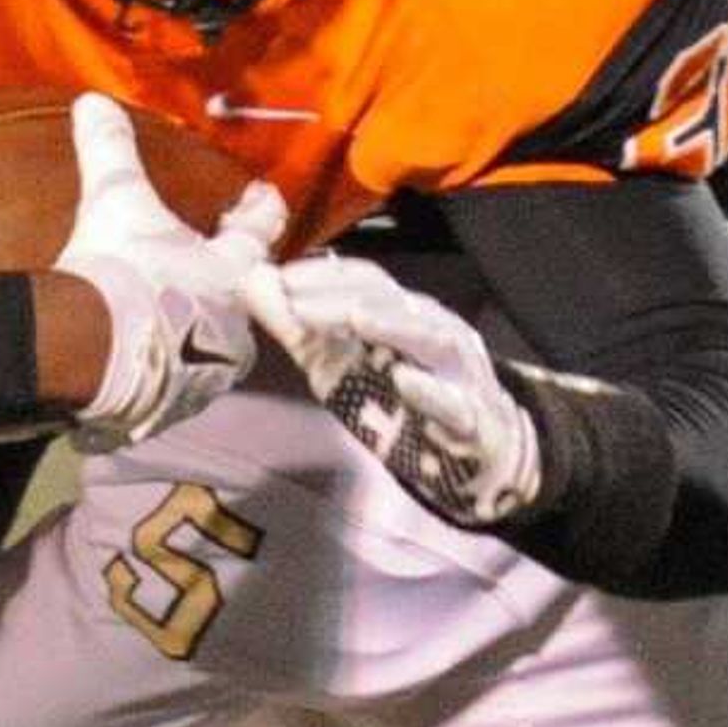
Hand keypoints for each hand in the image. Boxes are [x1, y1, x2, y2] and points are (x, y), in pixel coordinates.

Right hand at [52, 93, 285, 452]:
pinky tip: (139, 369)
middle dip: (224, 288)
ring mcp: (210, 372)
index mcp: (233, 272)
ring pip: (212, 349)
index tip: (263, 196)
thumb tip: (94, 100)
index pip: (258, 231)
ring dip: (194, 338)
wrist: (91, 349)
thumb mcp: (115, 202)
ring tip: (166, 328)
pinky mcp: (176, 405)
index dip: (260, 209)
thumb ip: (110, 152)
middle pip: (242, 299)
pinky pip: (176, 386)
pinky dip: (163, 375)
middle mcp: (236, 325)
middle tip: (200, 276)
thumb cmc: (122, 270)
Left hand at [239, 254, 543, 524]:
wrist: (474, 452)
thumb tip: (253, 285)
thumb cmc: (400, 399)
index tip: (277, 275)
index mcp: (403, 313)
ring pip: (431, 338)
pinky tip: (407, 383)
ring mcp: (459, 372)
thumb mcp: (339, 363)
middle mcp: (435, 330)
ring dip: (392, 325)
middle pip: (393, 301)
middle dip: (344, 295)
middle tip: (296, 296)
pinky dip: (432, 392)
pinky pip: (456, 403)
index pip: (365, 280)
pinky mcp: (473, 418)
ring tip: (354, 317)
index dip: (322, 274)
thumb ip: (298, 328)